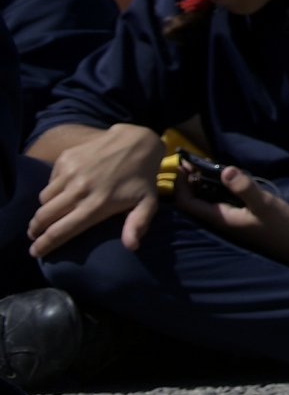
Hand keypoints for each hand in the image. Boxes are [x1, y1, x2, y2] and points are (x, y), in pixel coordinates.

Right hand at [29, 123, 166, 257]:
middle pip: (44, 217)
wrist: (137, 142)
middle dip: (35, 230)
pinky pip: (50, 181)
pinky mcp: (66, 159)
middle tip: (34, 235)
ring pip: (44, 199)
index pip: (60, 231)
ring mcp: (70, 173)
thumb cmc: (142, 178)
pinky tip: (63, 190)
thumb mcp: (147, 203)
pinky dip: (53, 189)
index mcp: (96, 205)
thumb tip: (132, 247)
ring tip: (50, 214)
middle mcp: (79, 190)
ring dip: (45, 209)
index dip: (44, 245)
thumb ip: (137, 225)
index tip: (35, 252)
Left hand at [171, 166, 288, 267]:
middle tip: (192, 161)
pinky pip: (219, 203)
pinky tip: (225, 180)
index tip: (183, 164)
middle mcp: (221, 221)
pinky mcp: (241, 219)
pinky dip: (216, 189)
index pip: (188, 203)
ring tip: (204, 166)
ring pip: (206, 203)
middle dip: (189, 182)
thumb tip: (225, 170)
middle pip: (193, 203)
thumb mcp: (265, 204)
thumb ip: (244, 188)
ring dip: (202, 185)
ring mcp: (231, 221)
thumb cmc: (282, 225)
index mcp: (221, 218)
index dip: (181, 184)